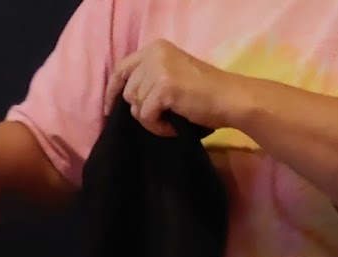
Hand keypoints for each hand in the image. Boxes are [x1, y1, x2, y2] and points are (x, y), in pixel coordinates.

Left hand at [104, 39, 241, 136]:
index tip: (108, 110)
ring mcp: (158, 69)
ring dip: (152, 121)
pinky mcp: (163, 88)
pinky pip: (146, 117)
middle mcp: (154, 54)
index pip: (121, 69)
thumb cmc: (206, 94)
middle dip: (142, 110)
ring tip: (172, 121)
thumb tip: (126, 101)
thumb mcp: (174, 75)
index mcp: (155, 48)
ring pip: (136, 107)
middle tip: (164, 118)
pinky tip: (174, 125)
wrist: (229, 98)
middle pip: (128, 92)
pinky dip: (159, 128)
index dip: (112, 91)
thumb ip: (150, 78)